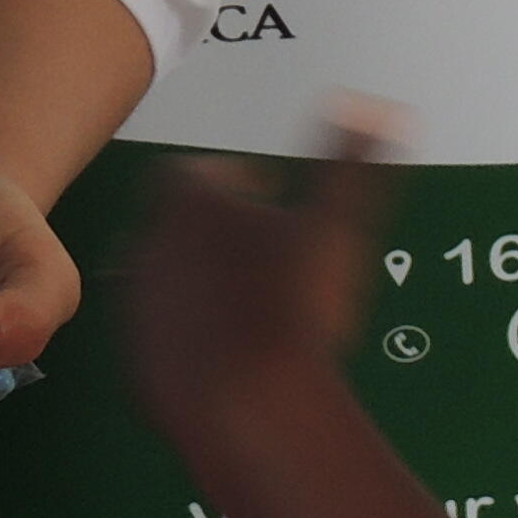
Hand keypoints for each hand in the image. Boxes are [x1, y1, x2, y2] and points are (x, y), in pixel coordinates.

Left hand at [120, 106, 401, 459]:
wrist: (248, 407)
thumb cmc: (291, 312)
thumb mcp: (337, 221)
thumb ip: (352, 158)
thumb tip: (382, 109)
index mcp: (187, 200)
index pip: (198, 172)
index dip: (235, 180)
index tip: (265, 195)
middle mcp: (147, 245)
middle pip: (178, 225)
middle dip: (217, 234)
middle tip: (265, 254)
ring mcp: (135, 306)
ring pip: (169, 282)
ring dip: (204, 286)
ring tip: (257, 307)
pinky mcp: (135, 360)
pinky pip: (165, 337)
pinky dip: (194, 338)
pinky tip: (238, 352)